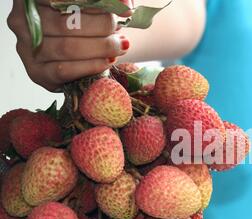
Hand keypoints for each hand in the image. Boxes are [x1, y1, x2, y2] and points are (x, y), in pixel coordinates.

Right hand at [7, 0, 132, 91]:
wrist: (78, 51)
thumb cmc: (83, 20)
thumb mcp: (91, 6)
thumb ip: (105, 0)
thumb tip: (124, 4)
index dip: (95, 3)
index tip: (124, 7)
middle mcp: (21, 19)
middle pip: (67, 22)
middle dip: (101, 26)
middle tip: (118, 29)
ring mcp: (26, 47)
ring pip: (68, 48)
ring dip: (100, 47)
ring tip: (119, 45)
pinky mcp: (37, 72)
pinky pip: (65, 70)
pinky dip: (92, 65)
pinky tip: (107, 60)